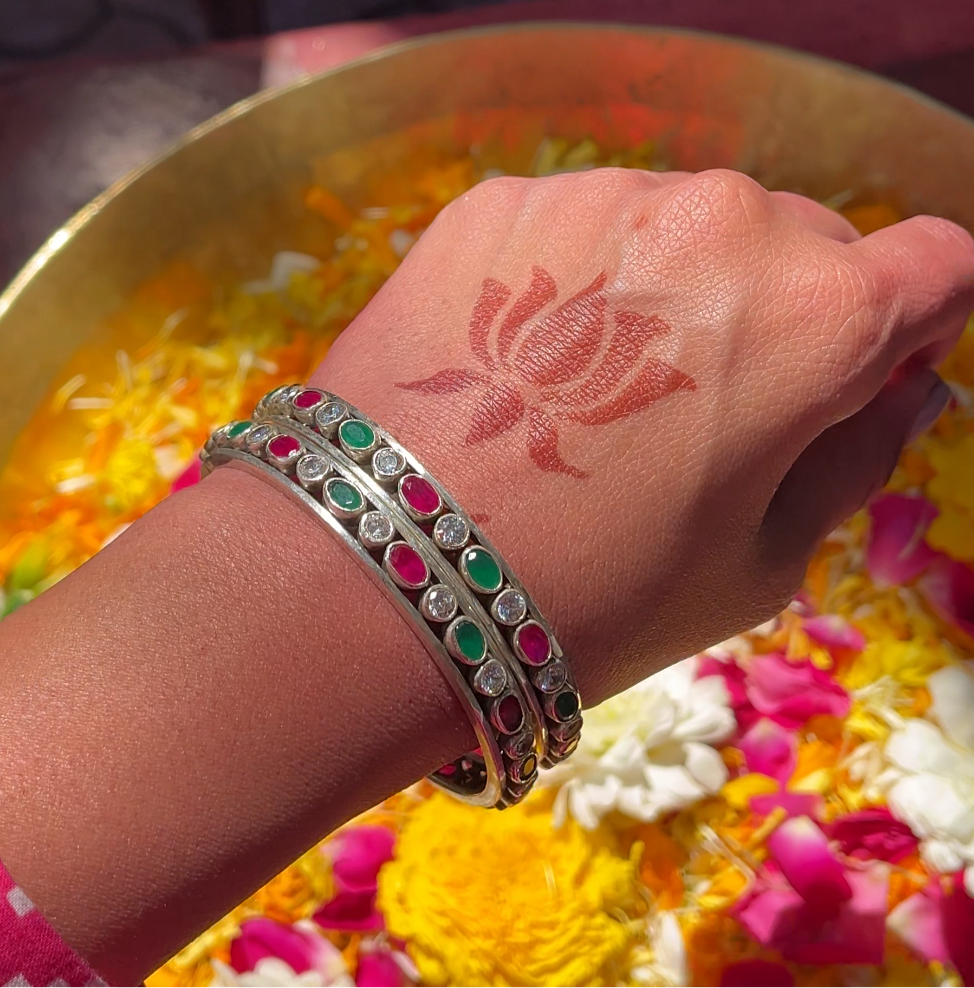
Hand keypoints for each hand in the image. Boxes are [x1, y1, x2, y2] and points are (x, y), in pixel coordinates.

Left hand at [314, 168, 973, 697]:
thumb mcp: (761, 562)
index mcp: (817, 315)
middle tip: (700, 411)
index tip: (854, 375)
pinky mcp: (497, 203)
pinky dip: (577, 281)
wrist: (380, 575)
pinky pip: (581, 226)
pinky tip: (522, 367)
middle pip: (804, 240)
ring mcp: (598, 197)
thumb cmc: (586, 599)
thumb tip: (895, 384)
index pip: (936, 267)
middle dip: (782, 311)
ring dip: (671, 290)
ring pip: (685, 224)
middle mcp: (719, 221)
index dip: (906, 326)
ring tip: (592, 396)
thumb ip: (854, 456)